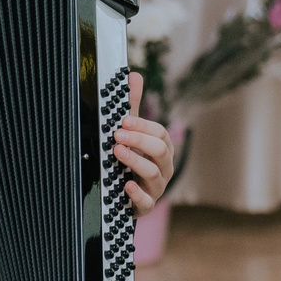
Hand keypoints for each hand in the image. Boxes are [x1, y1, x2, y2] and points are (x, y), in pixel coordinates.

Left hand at [114, 71, 171, 213]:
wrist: (125, 195)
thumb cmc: (131, 160)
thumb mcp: (131, 133)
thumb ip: (132, 107)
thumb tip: (134, 75)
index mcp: (162, 149)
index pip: (159, 134)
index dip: (142, 126)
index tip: (123, 121)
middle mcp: (164, 167)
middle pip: (160, 151)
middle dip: (139, 141)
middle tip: (117, 135)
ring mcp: (156, 187)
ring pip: (153, 173)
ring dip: (134, 161)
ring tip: (116, 152)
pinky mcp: (146, 205)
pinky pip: (146, 201)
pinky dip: (137, 193)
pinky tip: (126, 185)